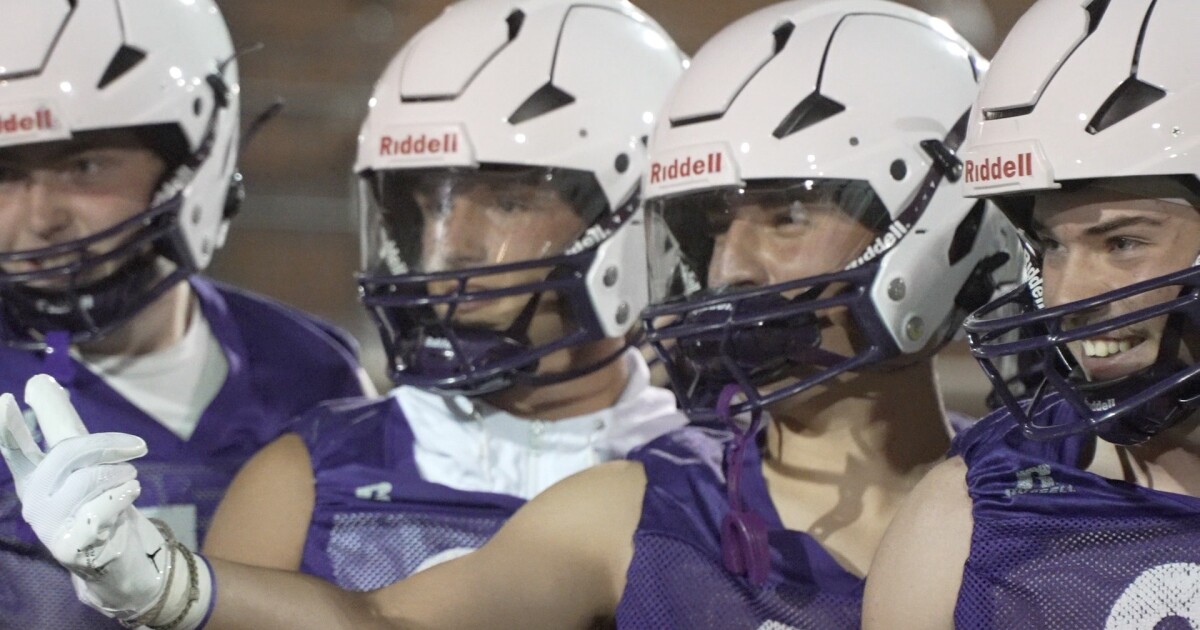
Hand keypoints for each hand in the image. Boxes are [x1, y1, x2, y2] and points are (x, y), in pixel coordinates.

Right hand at [0, 374, 209, 627]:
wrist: (124, 560)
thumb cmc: (102, 506)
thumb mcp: (85, 464)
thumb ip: (61, 426)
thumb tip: (39, 382)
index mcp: (34, 478)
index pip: (15, 449)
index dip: (7, 428)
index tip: (4, 400)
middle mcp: (34, 502)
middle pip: (65, 455)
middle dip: (107, 443)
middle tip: (138, 445)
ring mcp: (49, 528)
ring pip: (87, 480)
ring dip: (120, 473)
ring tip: (132, 479)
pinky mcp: (72, 548)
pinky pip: (101, 509)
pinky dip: (122, 495)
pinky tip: (130, 494)